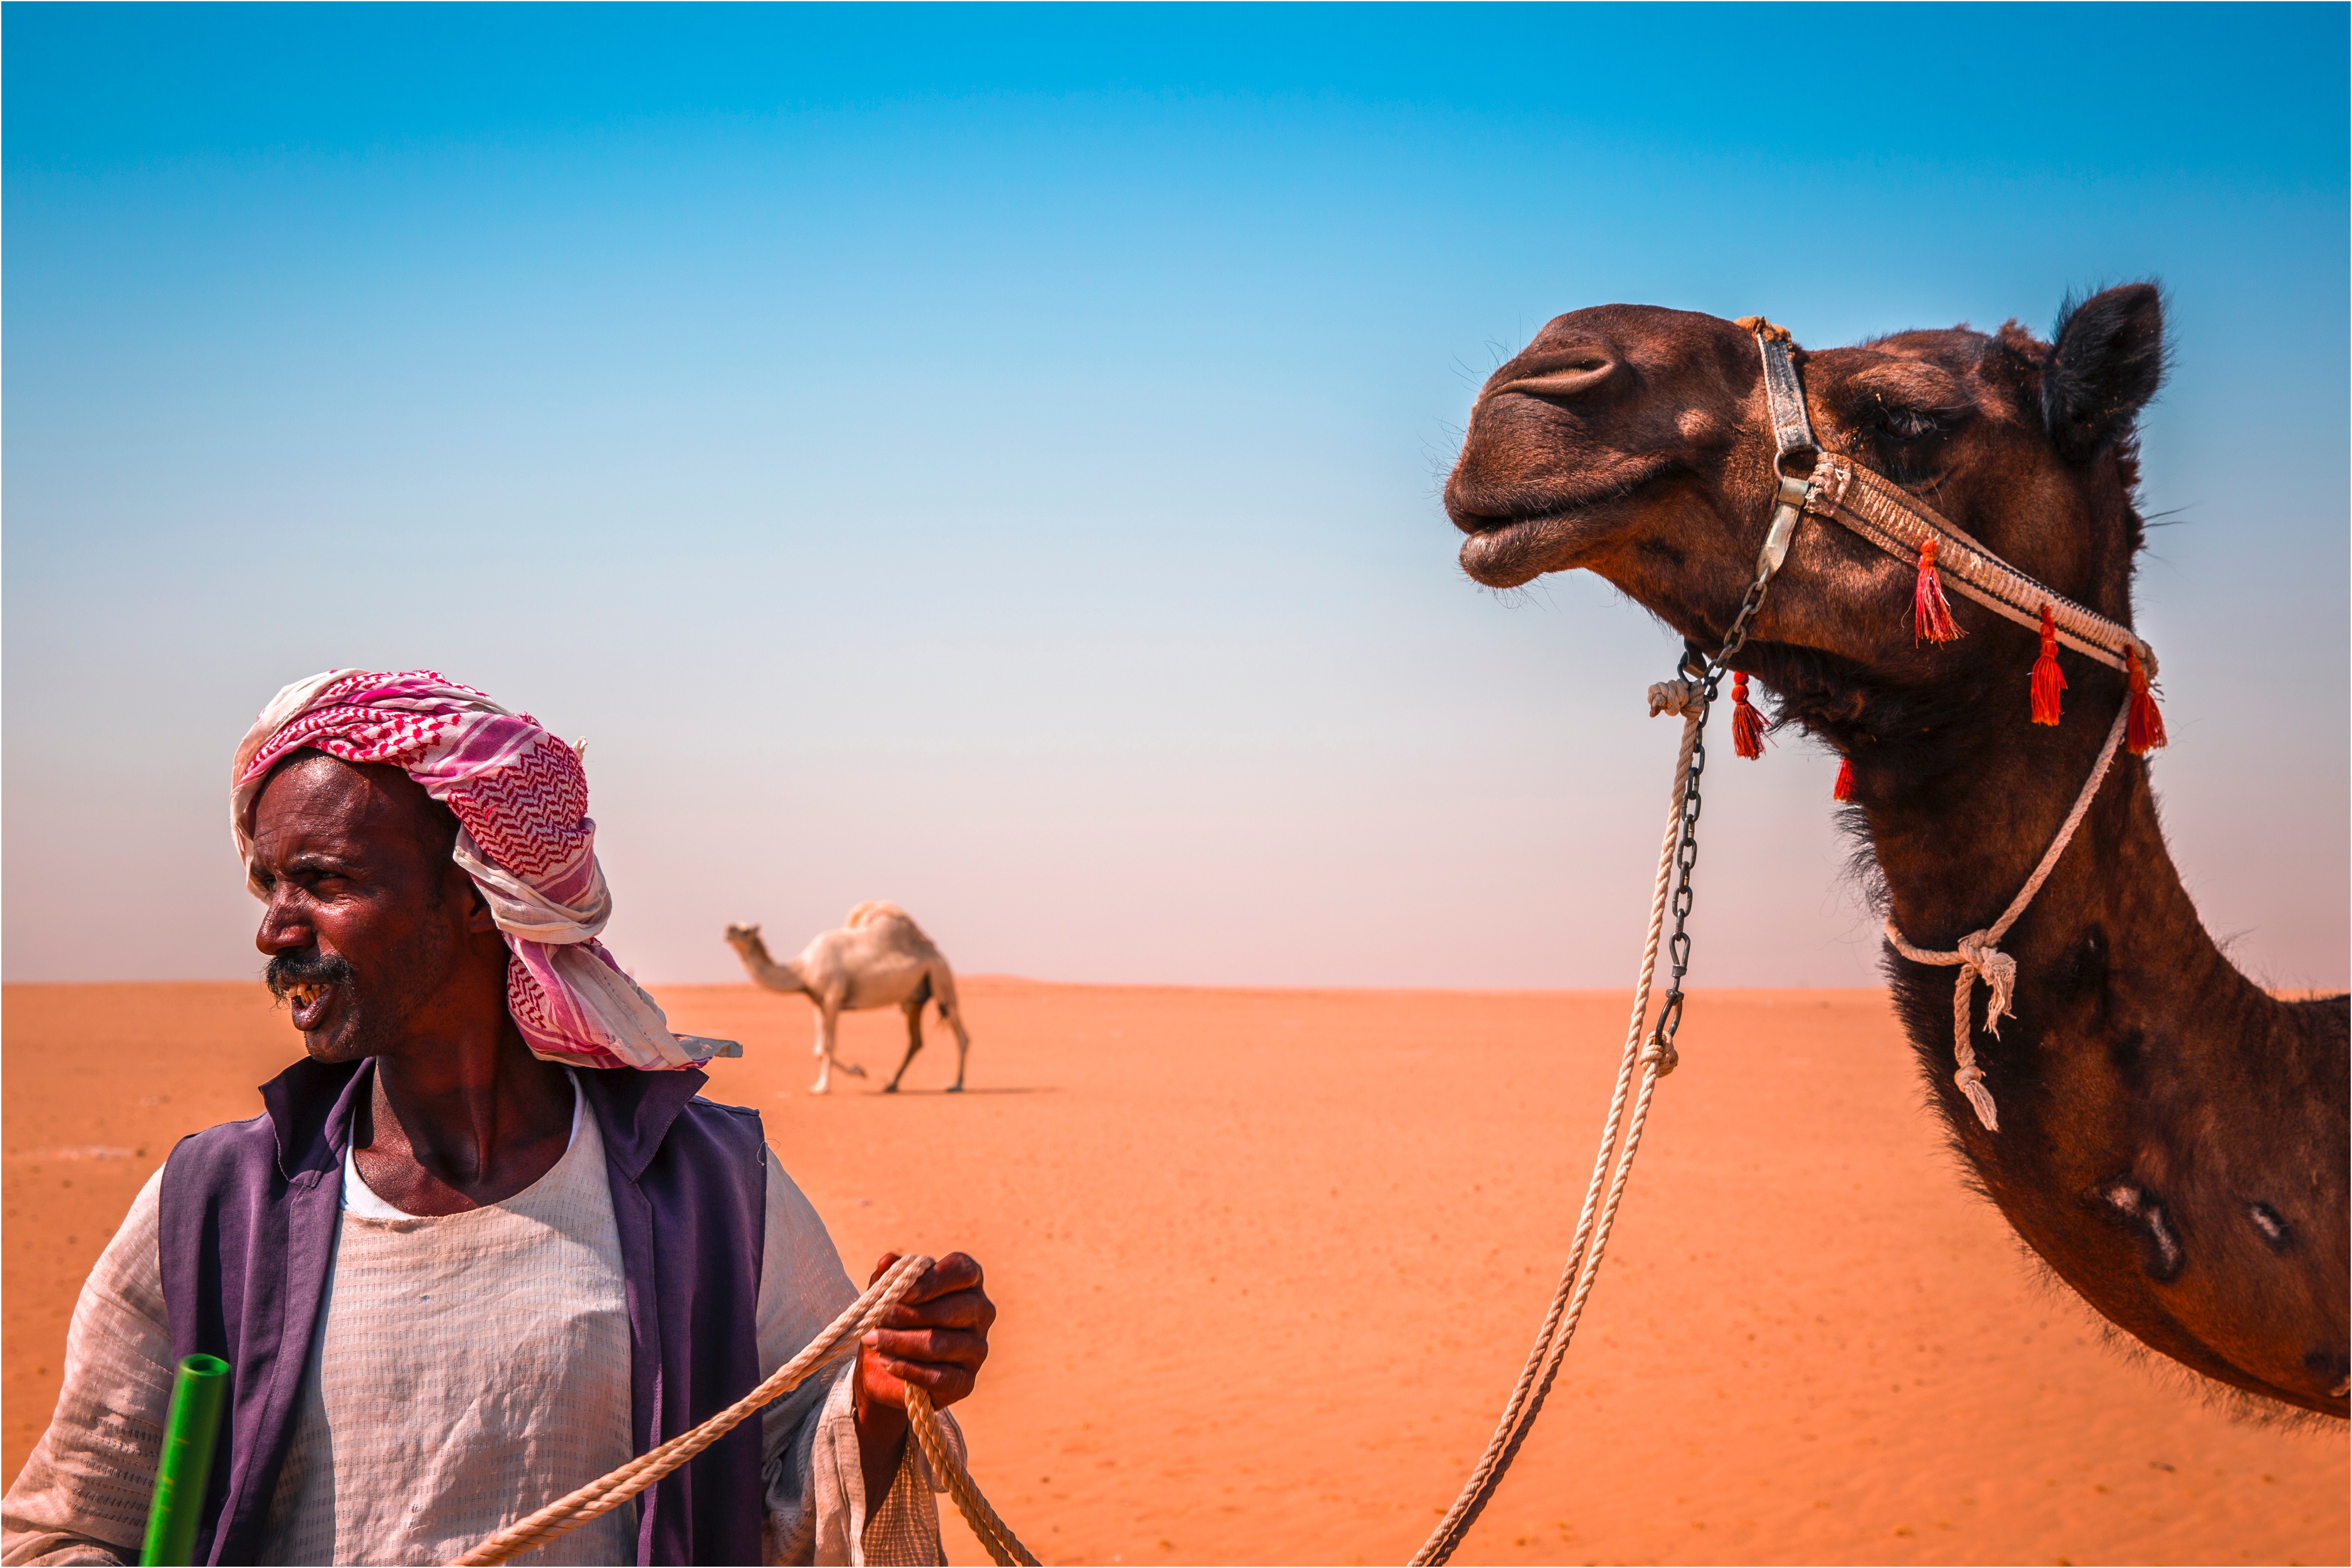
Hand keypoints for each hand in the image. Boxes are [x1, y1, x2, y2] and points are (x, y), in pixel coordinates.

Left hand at [851, 1252, 993, 1501]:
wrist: (888, 1367)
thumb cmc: (894, 1320)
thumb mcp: (888, 1294)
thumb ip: (889, 1275)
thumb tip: (887, 1261)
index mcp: (968, 1282)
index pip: (962, 1271)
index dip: (932, 1280)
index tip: (901, 1291)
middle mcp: (981, 1312)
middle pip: (948, 1310)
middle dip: (905, 1315)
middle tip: (876, 1319)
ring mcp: (978, 1349)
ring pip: (939, 1344)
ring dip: (899, 1343)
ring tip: (873, 1341)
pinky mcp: (966, 1381)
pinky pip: (939, 1376)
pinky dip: (907, 1369)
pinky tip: (887, 1363)